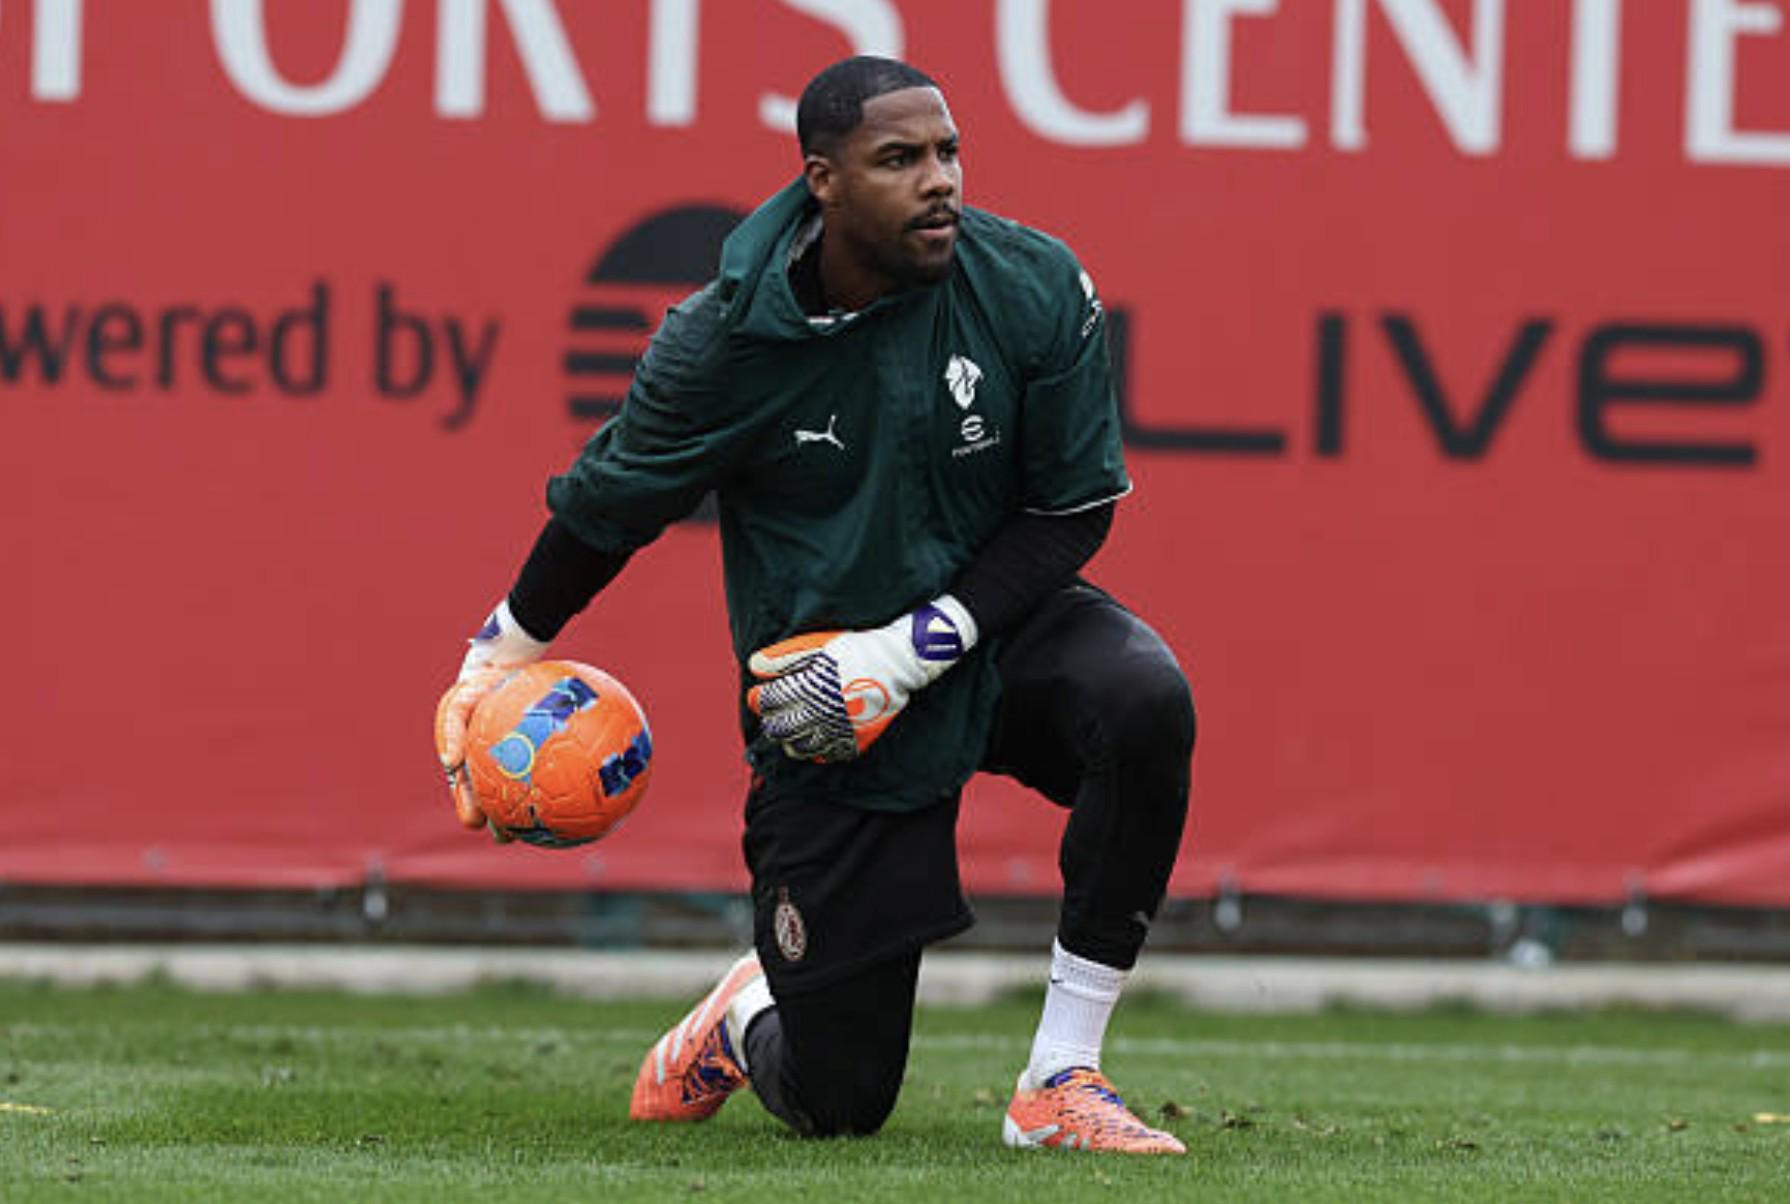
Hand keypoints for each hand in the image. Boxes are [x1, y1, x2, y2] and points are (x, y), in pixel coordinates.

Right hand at [433, 600, 548, 833]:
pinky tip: (576, 794)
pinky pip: (554, 767)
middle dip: (500, 820)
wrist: (507, 665)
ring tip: (538, 828)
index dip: (470, 808)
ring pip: (524, 789)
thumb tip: (450, 762)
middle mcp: (492, 761)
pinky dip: (561, 781)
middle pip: (494, 797)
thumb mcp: (458, 703)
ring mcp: (516, 756)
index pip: (468, 789)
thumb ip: (449, 729)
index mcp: (472, 757)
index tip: (475, 822)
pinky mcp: (540, 750)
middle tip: (506, 836)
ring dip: (528, 810)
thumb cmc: (480, 687)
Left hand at [747, 596, 976, 762]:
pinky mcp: (855, 740)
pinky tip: (814, 740)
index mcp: (810, 685)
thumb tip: (753, 665)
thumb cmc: (858, 648)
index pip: (770, 702)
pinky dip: (815, 751)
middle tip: (773, 715)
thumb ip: (785, 656)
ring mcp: (839, 728)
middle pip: (780, 729)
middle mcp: (821, 711)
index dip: (758, 700)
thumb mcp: (819, 645)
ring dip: (789, 740)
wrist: (900, 662)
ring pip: (799, 748)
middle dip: (771, 722)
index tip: (757, 696)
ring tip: (791, 730)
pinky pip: (826, 755)